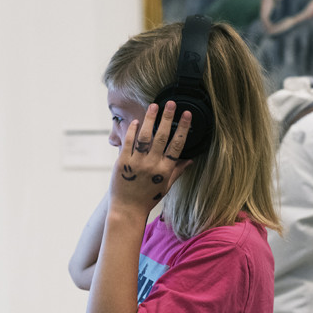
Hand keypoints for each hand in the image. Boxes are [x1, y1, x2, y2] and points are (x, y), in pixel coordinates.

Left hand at [109, 101, 192, 216]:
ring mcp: (136, 163)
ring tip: (154, 106)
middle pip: (162, 137)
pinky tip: (136, 121)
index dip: (183, 129)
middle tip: (171, 103)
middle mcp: (152, 165)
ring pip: (145, 136)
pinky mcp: (122, 162)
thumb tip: (190, 160)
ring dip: (150, 119)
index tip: (187, 115)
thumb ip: (178, 171)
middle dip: (167, 118)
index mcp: (165, 170)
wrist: (127, 209)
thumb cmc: (148, 198)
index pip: (177, 146)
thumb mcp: (166, 186)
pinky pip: (128, 142)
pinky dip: (132, 130)